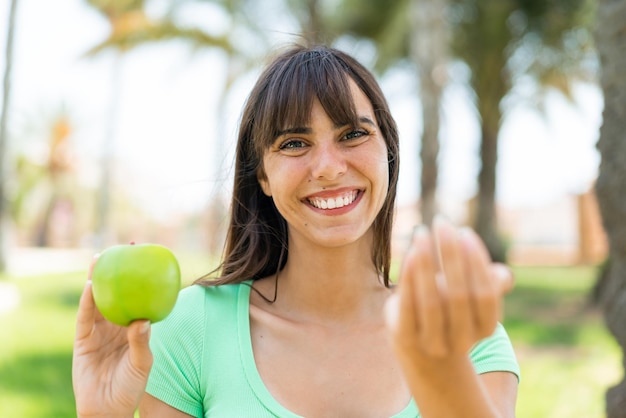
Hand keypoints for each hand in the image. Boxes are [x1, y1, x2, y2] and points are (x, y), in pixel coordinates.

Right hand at [72, 256, 152, 417]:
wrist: (107, 408)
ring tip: (101, 258)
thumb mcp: (142, 363)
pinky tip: (91, 286)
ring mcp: (98, 332)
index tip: (147, 259)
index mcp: (134, 328)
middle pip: (117, 293)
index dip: (141, 280)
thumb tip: (143, 320)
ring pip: (99, 300)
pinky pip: (85, 317)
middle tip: (124, 248)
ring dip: (99, 279)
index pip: (139, 298)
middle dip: (119, 271)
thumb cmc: (131, 387)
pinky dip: (87, 302)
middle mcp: (116, 326)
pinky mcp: (82, 340)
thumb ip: (142, 342)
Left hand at [385, 216, 513, 360]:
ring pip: (431, 302)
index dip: (476, 262)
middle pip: (458, 295)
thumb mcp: (473, 296)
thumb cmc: (452, 309)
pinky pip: (408, 306)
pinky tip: (410, 253)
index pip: (485, 294)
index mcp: (485, 328)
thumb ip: (488, 282)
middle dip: (450, 255)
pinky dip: (409, 278)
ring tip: (421, 231)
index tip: (464, 232)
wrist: (421, 347)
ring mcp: (432, 342)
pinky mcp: (406, 337)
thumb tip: (503, 275)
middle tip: (442, 222)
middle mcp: (461, 340)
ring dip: (426, 262)